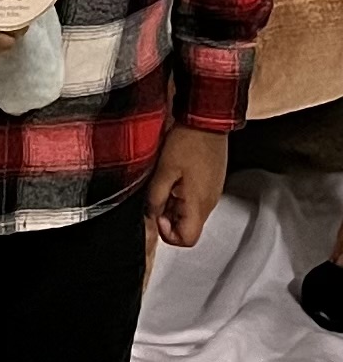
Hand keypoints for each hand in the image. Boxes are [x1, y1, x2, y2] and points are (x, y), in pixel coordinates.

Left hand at [147, 123, 228, 248]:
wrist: (207, 122)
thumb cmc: (188, 142)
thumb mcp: (163, 171)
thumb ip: (156, 197)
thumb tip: (150, 214)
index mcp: (199, 203)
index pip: (187, 239)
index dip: (167, 234)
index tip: (155, 216)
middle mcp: (209, 202)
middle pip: (188, 227)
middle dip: (168, 218)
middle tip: (155, 198)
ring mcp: (212, 192)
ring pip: (190, 213)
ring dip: (173, 205)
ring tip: (163, 185)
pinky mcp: (211, 183)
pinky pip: (195, 199)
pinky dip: (181, 195)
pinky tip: (172, 178)